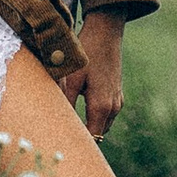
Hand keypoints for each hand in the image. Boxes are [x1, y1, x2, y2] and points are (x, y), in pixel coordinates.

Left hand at [74, 11, 126, 141]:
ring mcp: (117, 101)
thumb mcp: (72, 78)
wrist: (106, 32)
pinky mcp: (117, 94)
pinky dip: (95, 118)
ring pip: (102, 125)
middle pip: (97, 134)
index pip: (91, 138)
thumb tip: (58, 124)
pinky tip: (80, 109)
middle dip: (82, 137)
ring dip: (89, 127)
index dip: (77, 142)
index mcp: (101, 107)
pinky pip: (106, 115)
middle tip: (61, 136)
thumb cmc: (87, 53)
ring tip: (68, 124)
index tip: (61, 143)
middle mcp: (113, 108)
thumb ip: (67, 103)